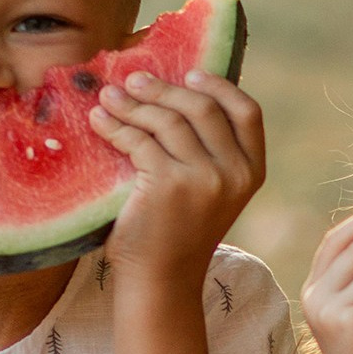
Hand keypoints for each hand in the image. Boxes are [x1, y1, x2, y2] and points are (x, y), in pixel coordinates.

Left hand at [90, 70, 265, 289]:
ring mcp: (204, 178)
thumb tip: (176, 93)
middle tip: (134, 80)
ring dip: (133, 103)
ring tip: (109, 97)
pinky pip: (139, 140)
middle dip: (164, 88)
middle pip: (203, 108)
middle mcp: (235, 173)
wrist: (161, 280)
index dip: (219, 86)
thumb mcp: (210, 191)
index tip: (190, 72)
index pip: (248, 113)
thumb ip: (209, 152)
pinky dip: (115, 126)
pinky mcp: (169, 185)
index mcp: (253, 171)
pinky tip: (100, 121)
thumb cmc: (178, 232)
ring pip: (168, 120)